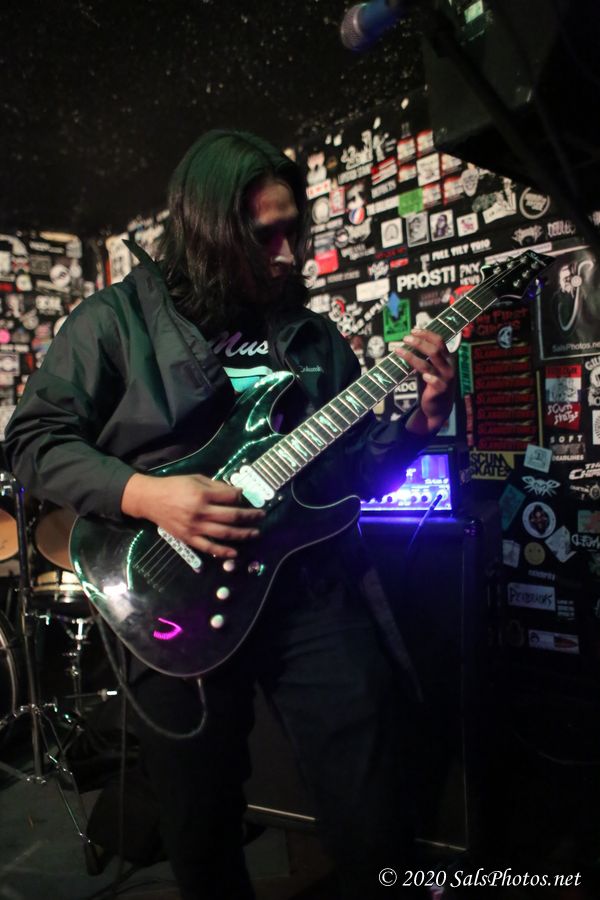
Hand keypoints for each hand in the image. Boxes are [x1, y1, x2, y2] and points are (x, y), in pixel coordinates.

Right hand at [121, 473, 264, 558]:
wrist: (151, 500)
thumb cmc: (174, 486)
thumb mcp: (196, 478)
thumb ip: (216, 486)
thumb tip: (236, 493)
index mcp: (202, 494)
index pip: (229, 497)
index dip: (240, 496)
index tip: (245, 496)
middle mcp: (201, 512)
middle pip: (232, 516)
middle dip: (250, 516)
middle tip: (261, 515)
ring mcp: (195, 527)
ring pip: (224, 533)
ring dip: (243, 534)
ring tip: (255, 533)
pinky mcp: (189, 538)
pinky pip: (209, 547)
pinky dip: (223, 551)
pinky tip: (235, 552)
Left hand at [394, 328, 455, 435]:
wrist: (439, 408)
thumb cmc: (434, 385)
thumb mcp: (433, 368)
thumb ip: (426, 356)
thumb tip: (412, 340)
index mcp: (447, 359)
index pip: (439, 341)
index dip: (427, 334)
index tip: (413, 330)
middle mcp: (448, 367)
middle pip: (434, 350)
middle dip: (419, 342)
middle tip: (405, 338)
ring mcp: (445, 379)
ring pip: (428, 364)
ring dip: (411, 356)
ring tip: (398, 350)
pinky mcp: (440, 390)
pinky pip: (434, 381)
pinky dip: (429, 377)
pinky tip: (423, 376)